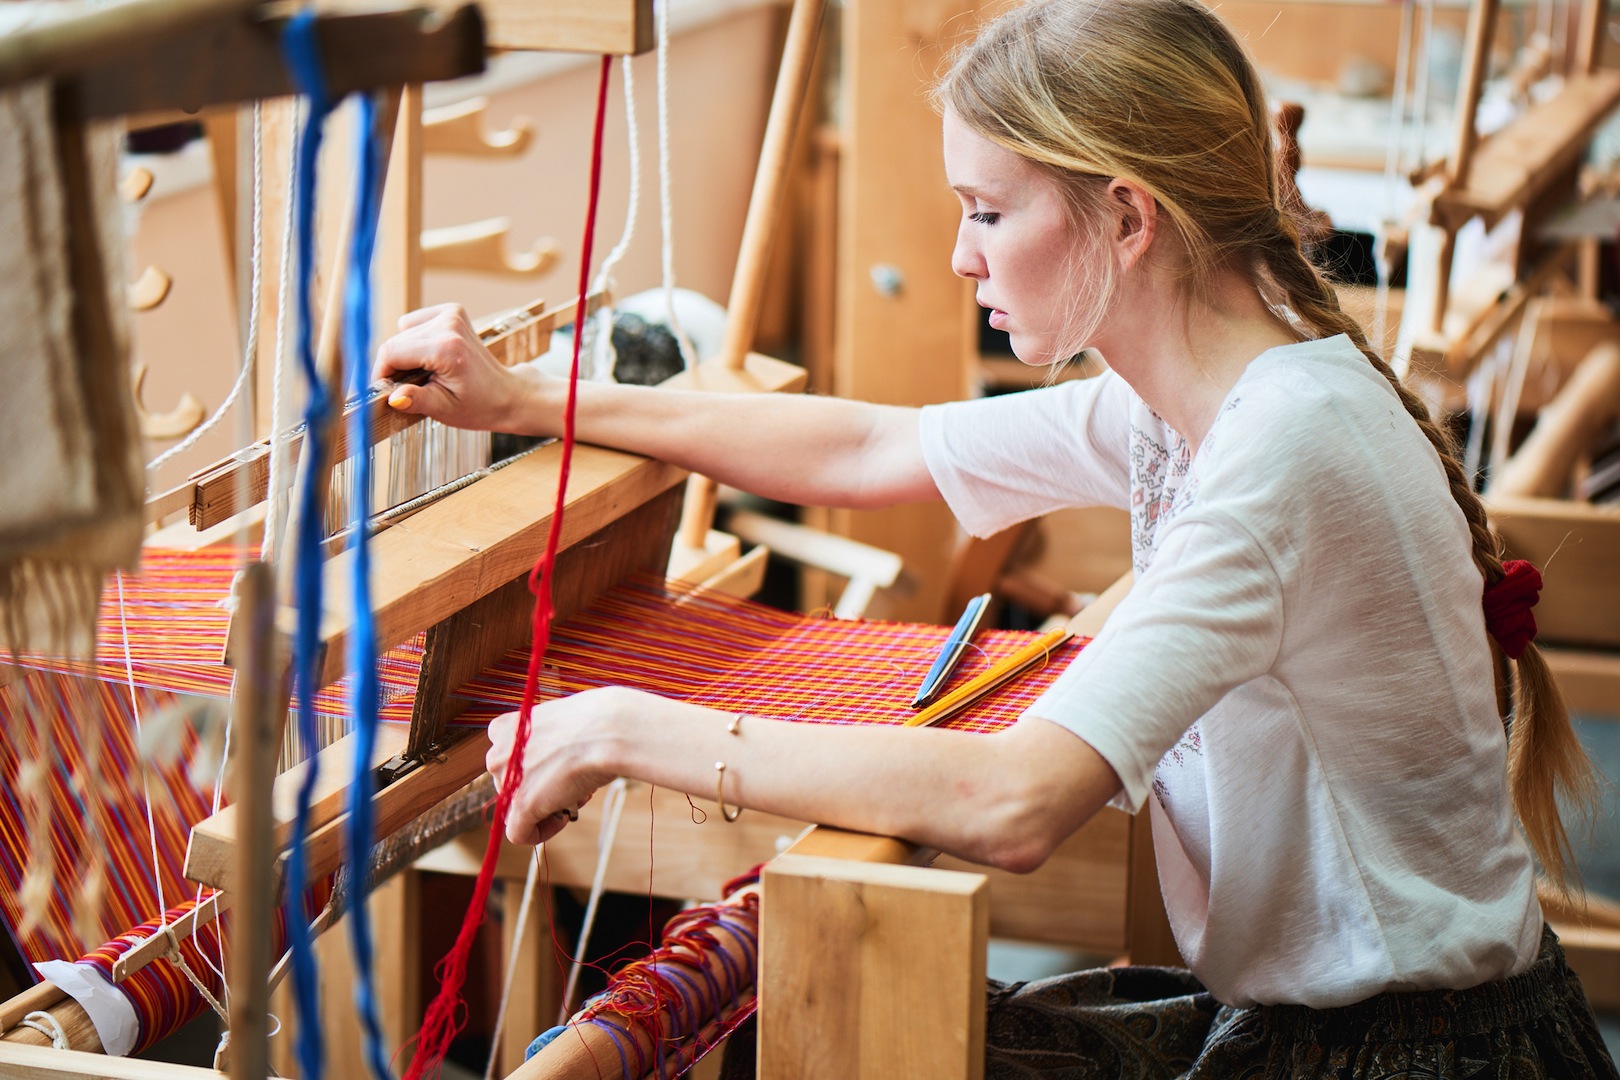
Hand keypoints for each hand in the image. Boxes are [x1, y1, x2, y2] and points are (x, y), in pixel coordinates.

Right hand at [372, 303, 548, 434]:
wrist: (505, 394)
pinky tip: (431, 356)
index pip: (391, 352)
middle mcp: (449, 325)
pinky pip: (414, 324)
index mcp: (447, 348)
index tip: (384, 391)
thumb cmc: (477, 406)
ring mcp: (452, 314)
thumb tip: (392, 397)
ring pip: (402, 333)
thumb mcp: (444, 409)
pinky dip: (415, 341)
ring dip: (406, 354)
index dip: (381, 373)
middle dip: (394, 366)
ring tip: (426, 373)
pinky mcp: (452, 311)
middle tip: (409, 388)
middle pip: (396, 342)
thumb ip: (416, 400)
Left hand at [485, 687, 627, 845]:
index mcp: (505, 728)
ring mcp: (507, 781)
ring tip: (577, 796)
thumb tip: (550, 762)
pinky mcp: (520, 806)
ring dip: (546, 809)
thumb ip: (543, 743)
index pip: (510, 761)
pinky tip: (564, 818)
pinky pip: (520, 834)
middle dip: (542, 790)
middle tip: (571, 786)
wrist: (608, 731)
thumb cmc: (593, 723)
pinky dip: (541, 833)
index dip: (534, 770)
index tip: (557, 770)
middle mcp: (498, 753)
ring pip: (516, 809)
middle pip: (513, 786)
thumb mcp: (558, 726)